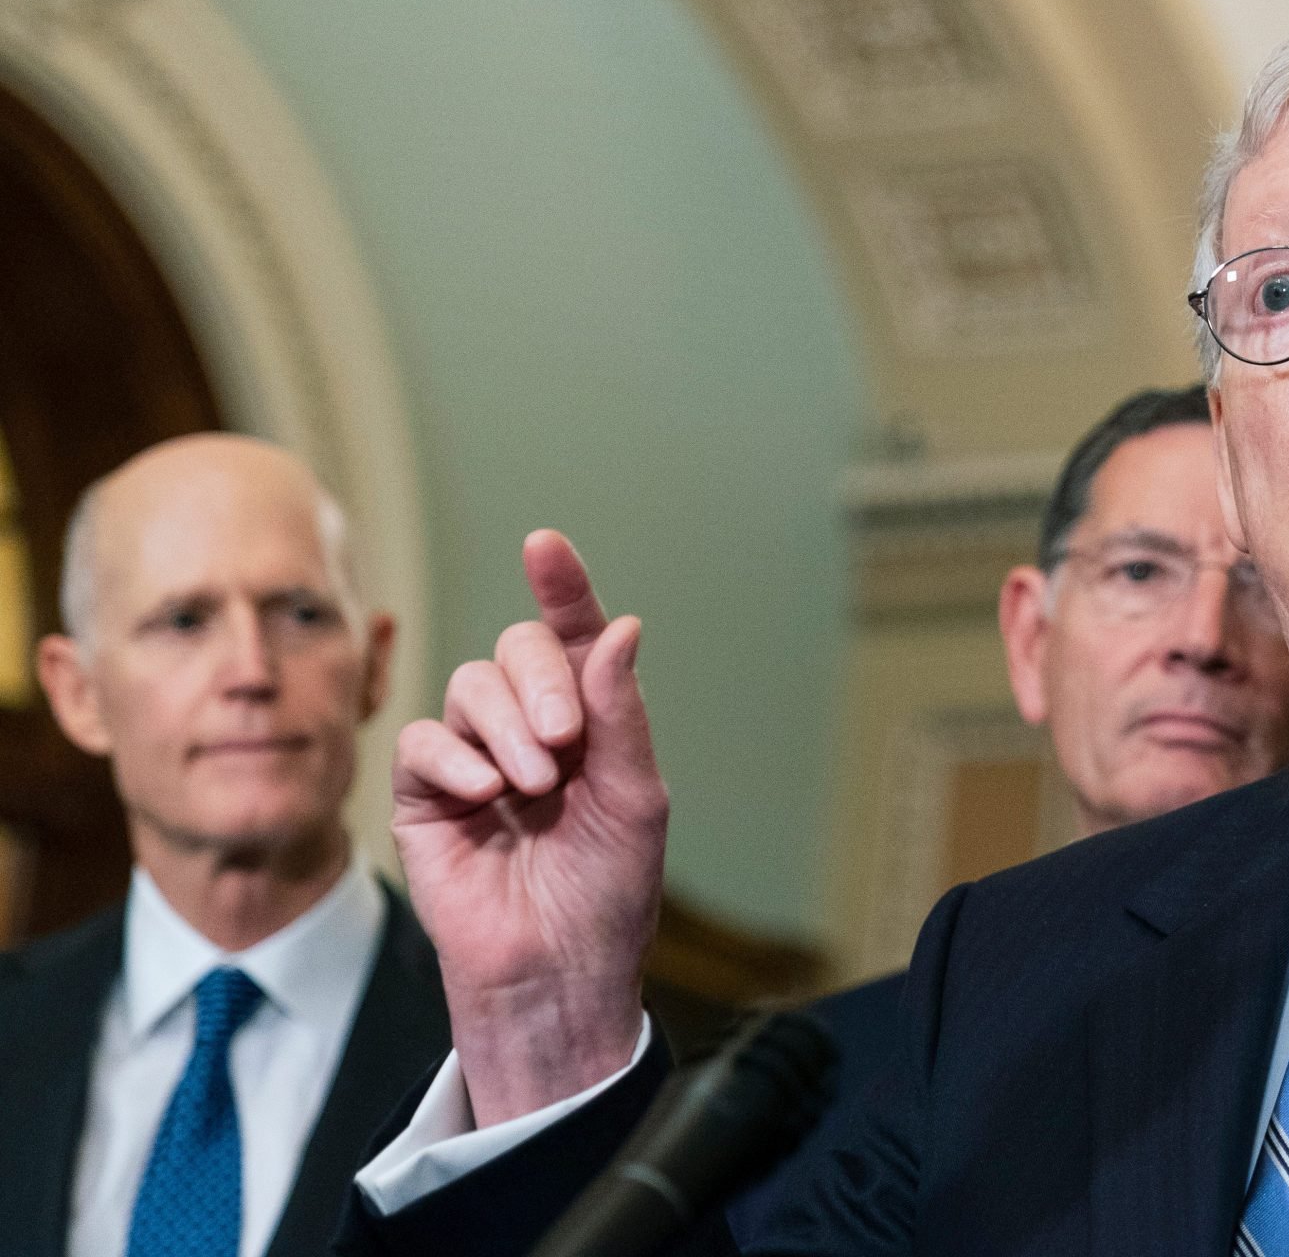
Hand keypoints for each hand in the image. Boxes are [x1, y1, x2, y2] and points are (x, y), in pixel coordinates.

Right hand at [392, 530, 669, 1125]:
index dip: (563, 588)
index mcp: (590, 723)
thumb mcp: (634, 799)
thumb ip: (620, 713)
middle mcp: (530, 729)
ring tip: (533, 789)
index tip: (546, 546)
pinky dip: (454, 760)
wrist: (559, 973)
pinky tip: (486, 798)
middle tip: (565, 744)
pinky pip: (423, 744)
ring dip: (504, 727)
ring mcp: (475, 759)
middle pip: (516, 649)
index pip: (573, 638)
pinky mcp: (425, 798)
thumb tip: (621, 626)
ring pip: (468, 686)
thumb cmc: (607, 895)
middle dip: (540, 682)